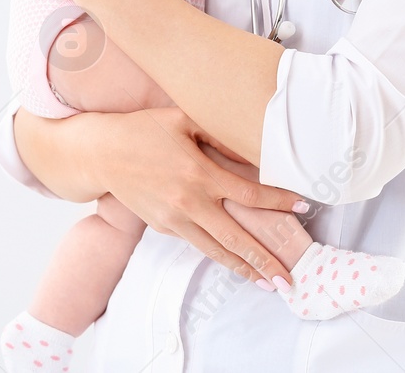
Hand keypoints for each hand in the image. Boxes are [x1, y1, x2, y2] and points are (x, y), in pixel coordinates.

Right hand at [99, 107, 306, 283]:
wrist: (102, 154)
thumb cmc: (144, 130)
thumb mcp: (183, 120)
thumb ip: (218, 135)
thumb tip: (251, 147)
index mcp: (199, 174)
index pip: (250, 194)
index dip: (278, 202)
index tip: (302, 207)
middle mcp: (189, 202)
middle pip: (236, 238)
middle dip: (264, 259)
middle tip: (289, 279)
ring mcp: (174, 220)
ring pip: (215, 250)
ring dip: (243, 268)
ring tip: (266, 283)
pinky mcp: (162, 227)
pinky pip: (196, 243)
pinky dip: (217, 254)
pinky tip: (235, 263)